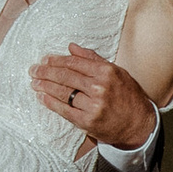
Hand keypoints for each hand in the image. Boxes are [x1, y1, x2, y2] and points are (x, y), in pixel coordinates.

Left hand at [28, 44, 157, 146]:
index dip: (56, 60)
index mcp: (106, 71)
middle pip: (65, 76)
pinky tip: (42, 97)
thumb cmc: (128, 96)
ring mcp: (93, 105)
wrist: (139, 124)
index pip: (74, 62)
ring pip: (63, 92)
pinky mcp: (87, 121)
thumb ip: (93, 59)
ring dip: (45, 86)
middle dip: (46, 72)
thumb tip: (72, 47)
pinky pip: (64, 110)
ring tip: (34, 82)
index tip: (45, 59)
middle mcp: (99, 87)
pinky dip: (51, 103)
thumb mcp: (116, 72)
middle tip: (33, 70)